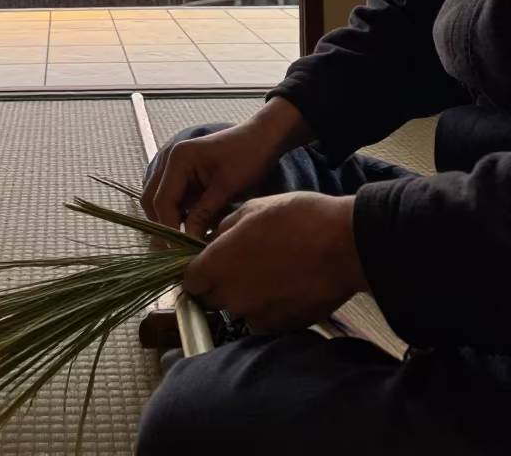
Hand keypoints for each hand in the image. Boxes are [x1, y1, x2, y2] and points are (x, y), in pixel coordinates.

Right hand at [142, 99, 310, 237]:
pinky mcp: (183, 173)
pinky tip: (193, 228)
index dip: (169, 229)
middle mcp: (168, 160)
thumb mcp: (226, 188)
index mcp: (177, 159)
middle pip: (152, 201)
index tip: (180, 253)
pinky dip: (178, 213)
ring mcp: (173, 166)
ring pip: (159, 200)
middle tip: (179, 251)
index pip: (162, 202)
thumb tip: (188, 242)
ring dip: (169, 220)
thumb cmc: (247, 157)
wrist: (262, 138)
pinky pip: (172, 197)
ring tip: (187, 242)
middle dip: (163, 226)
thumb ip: (203, 215)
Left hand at [183, 192, 367, 330]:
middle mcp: (232, 296)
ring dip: (246, 294)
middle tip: (241, 263)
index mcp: (218, 265)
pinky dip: (270, 305)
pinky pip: (265, 317)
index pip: (190, 281)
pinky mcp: (283, 327)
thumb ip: (223, 230)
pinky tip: (288, 284)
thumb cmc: (297, 218)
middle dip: (219, 283)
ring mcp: (258, 316)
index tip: (208, 262)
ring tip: (271, 270)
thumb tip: (211, 242)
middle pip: (212, 298)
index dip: (197, 271)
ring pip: (239, 308)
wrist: (344, 246)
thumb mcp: (251, 209)